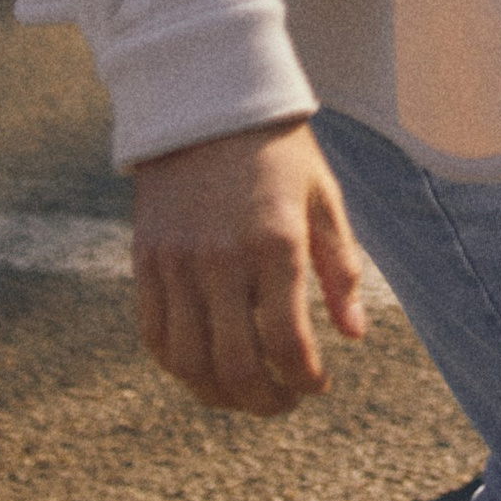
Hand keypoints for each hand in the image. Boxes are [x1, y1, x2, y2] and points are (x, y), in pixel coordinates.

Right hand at [131, 117, 367, 416]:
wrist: (207, 100)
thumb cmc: (278, 151)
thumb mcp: (322, 197)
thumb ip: (340, 267)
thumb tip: (354, 336)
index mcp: (275, 242)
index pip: (287, 342)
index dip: (306, 379)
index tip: (318, 385)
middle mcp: (222, 258)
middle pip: (236, 365)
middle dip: (267, 400)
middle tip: (285, 401)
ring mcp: (178, 261)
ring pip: (190, 362)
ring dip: (221, 395)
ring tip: (247, 393)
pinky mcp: (147, 260)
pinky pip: (155, 336)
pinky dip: (179, 367)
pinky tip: (204, 369)